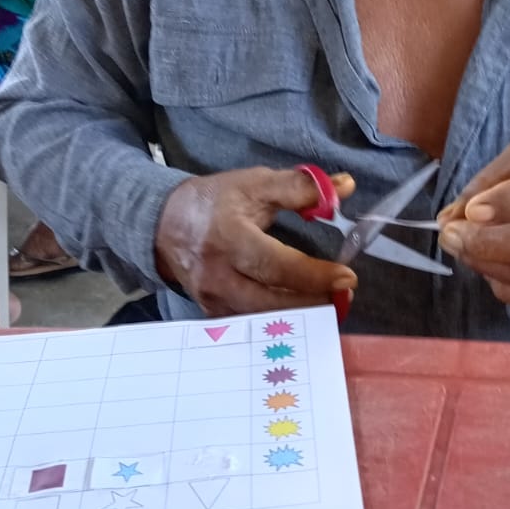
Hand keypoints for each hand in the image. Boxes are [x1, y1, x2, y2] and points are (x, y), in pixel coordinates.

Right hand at [154, 167, 359, 315]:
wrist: (163, 224)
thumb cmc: (215, 202)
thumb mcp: (255, 184)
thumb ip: (301, 187)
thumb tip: (346, 186)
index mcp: (229, 238)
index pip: (276, 265)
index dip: (314, 275)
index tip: (346, 277)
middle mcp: (218, 275)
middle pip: (271, 302)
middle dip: (313, 303)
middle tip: (344, 296)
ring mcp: (213, 299)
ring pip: (262, 319)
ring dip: (299, 317)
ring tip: (330, 305)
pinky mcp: (213, 313)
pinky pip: (251, 325)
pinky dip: (278, 322)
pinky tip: (303, 316)